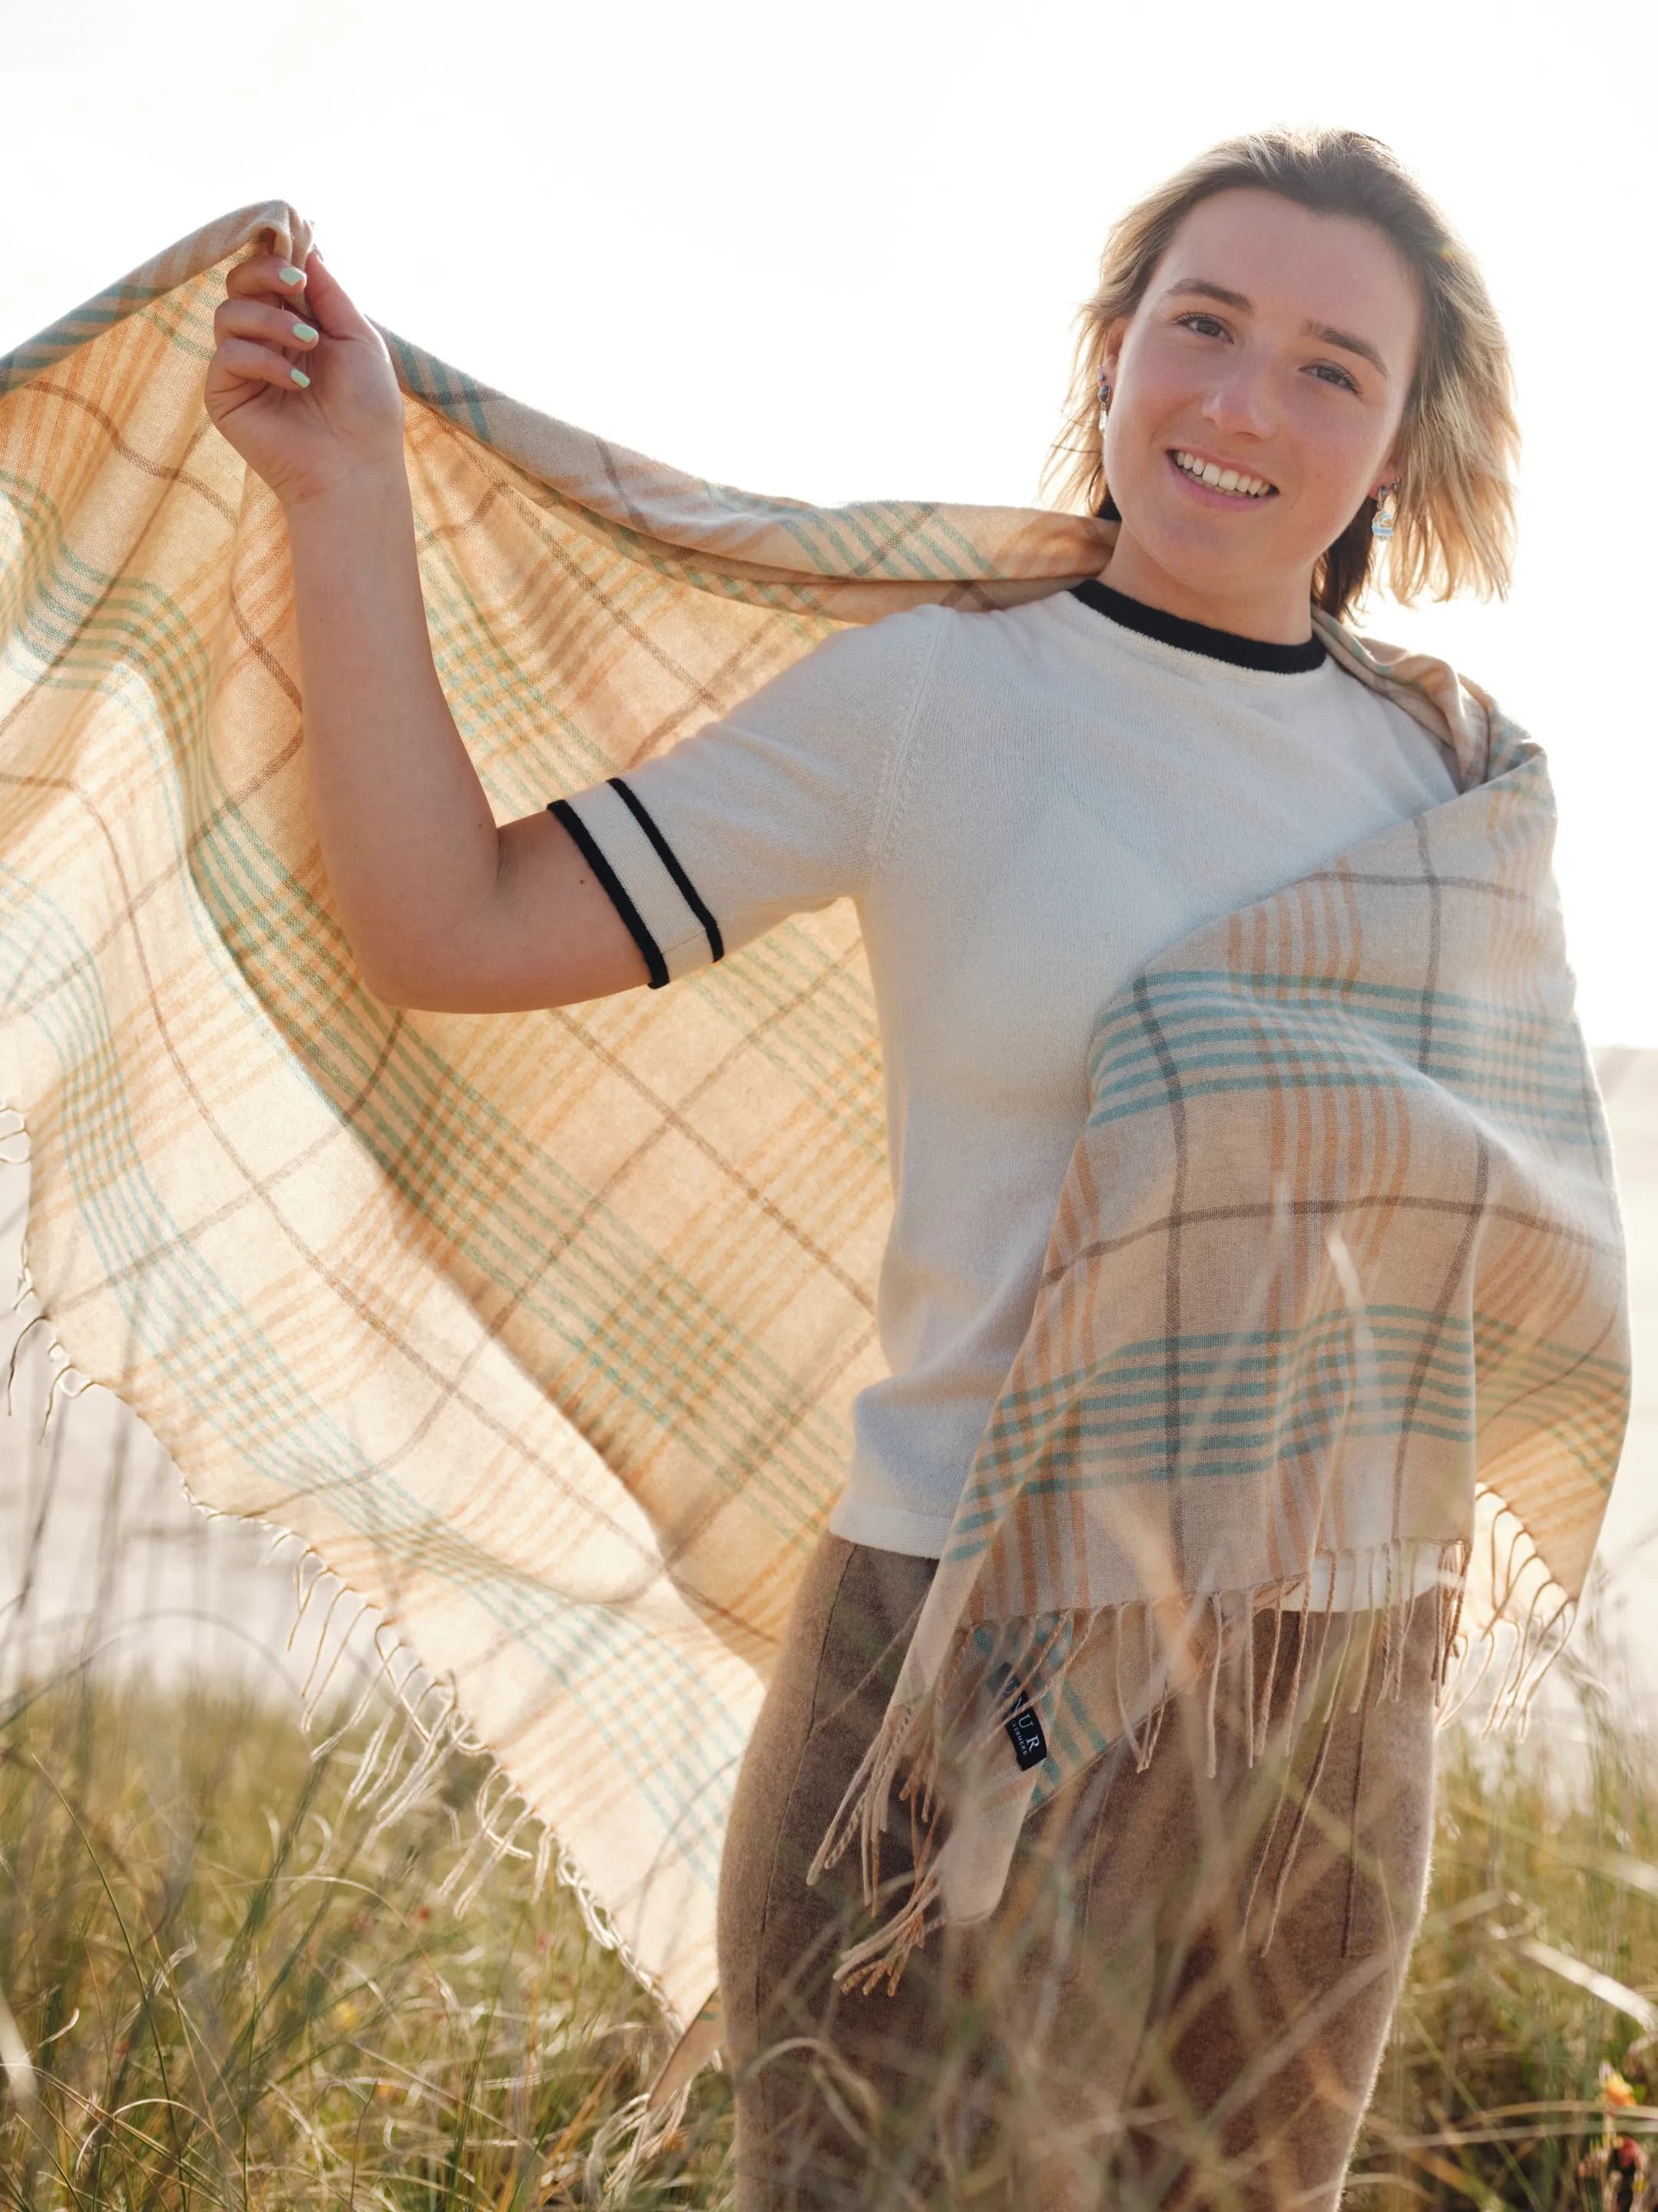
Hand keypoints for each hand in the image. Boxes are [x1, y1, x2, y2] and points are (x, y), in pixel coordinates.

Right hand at [204, 245, 405, 508]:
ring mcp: (241, 368)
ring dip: (271, 322)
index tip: (299, 262)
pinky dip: (264, 360)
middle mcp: (264, 342)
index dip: (275, 258)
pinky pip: (228, 355)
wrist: (357, 468)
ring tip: (309, 347)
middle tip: (298, 290)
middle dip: (266, 276)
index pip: (268, 276)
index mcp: (295, 325)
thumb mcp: (358, 337)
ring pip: (228, 313)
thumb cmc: (368, 410)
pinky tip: (296, 381)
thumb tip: (306, 247)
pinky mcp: (225, 396)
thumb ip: (330, 292)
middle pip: (239, 283)